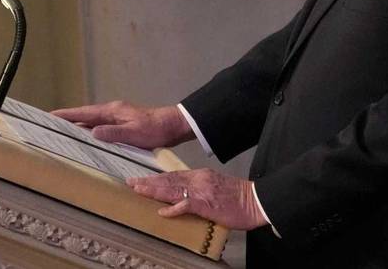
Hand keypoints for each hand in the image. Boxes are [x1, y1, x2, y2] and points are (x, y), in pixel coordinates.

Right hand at [51, 101, 193, 148]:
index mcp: (112, 111)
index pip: (83, 112)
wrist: (173, 126)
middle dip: (67, 120)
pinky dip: (90, 132)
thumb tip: (91, 132)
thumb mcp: (133, 133)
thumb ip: (113, 133)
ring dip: (78, 127)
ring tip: (62, 134)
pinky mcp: (122, 125)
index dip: (66, 115)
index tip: (49, 116)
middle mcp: (112, 112)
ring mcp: (117, 118)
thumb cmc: (155, 130)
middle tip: (49, 126)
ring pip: (92, 122)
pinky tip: (86, 140)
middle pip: (84, 116)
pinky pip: (100, 127)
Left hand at [128, 169, 267, 230]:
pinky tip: (162, 211)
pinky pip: (186, 205)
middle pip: (169, 180)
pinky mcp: (207, 203)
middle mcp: (199, 179)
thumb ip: (198, 191)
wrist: (256, 200)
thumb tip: (182, 199)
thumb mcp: (215, 188)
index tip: (141, 180)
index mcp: (201, 175)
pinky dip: (173, 208)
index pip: (173, 175)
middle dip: (149, 182)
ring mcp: (202, 191)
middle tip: (131, 182)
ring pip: (173, 189)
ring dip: (154, 190)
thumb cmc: (238, 198)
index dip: (156, 178)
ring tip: (138, 190)